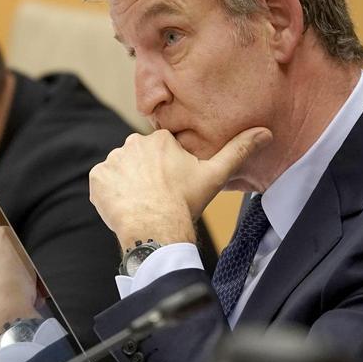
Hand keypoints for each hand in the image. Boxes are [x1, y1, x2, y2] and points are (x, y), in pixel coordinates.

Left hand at [89, 127, 271, 246]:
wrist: (156, 229)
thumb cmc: (186, 202)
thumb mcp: (216, 175)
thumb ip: (238, 150)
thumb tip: (265, 132)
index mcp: (159, 139)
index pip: (160, 151)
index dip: (167, 170)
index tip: (172, 187)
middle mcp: (132, 143)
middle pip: (139, 159)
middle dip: (146, 175)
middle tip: (158, 197)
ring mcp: (112, 161)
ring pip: (121, 171)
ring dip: (128, 184)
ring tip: (142, 204)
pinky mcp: (97, 178)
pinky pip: (103, 183)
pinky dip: (111, 194)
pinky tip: (126, 207)